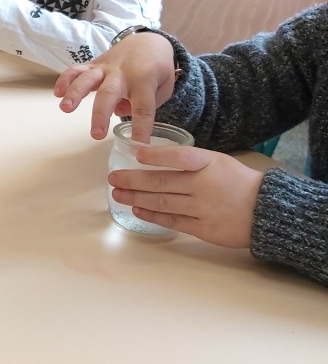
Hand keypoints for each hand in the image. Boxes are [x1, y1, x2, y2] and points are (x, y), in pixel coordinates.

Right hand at [53, 32, 176, 141]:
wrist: (148, 40)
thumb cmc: (158, 68)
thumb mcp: (164, 87)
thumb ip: (147, 103)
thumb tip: (119, 112)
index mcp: (145, 81)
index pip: (143, 108)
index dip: (141, 127)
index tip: (138, 145)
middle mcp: (122, 74)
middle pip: (109, 94)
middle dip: (101, 115)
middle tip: (96, 135)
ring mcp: (105, 68)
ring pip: (87, 79)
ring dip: (75, 93)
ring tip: (65, 108)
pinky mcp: (94, 64)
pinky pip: (76, 70)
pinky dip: (65, 79)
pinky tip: (57, 93)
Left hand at [109, 145, 262, 248]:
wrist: (268, 212)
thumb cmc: (238, 182)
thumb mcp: (219, 162)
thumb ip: (191, 161)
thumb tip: (153, 158)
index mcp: (210, 164)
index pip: (179, 157)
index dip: (157, 155)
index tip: (137, 153)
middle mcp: (205, 185)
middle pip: (162, 182)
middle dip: (133, 180)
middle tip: (113, 178)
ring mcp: (203, 208)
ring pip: (163, 202)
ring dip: (137, 198)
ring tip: (118, 194)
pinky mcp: (204, 229)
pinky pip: (172, 221)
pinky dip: (153, 215)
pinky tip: (138, 209)